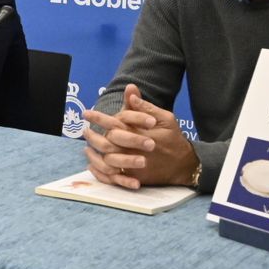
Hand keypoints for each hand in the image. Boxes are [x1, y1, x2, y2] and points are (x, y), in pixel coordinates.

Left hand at [82, 84, 199, 188]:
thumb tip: (130, 91)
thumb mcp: (164, 117)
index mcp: (140, 132)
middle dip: (93, 136)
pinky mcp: (135, 178)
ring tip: (86, 147)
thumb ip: (145, 106)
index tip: (86, 113)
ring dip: (94, 153)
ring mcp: (134, 165)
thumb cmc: (173, 138)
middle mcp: (135, 149)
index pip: (114, 122)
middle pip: (107, 142)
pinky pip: (113, 177)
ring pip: (107, 160)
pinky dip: (100, 172)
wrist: (184, 164)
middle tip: (83, 131)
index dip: (98, 117)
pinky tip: (92, 165)